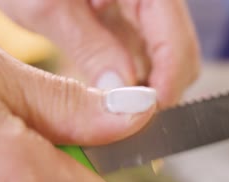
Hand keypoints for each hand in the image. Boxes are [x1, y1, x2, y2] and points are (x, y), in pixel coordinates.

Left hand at [0, 0, 200, 106]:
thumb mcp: (50, 7)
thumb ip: (90, 48)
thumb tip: (123, 94)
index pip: (176, 42)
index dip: (168, 84)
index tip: (147, 116)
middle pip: (179, 55)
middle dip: (160, 92)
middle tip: (130, 123)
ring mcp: (142, 11)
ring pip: (164, 61)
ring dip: (147, 90)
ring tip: (117, 114)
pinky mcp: (128, 23)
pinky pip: (144, 58)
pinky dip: (134, 80)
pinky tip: (112, 96)